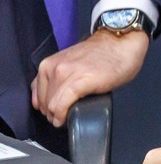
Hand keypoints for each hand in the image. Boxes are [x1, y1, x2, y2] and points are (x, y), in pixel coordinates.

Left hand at [31, 29, 148, 127]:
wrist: (121, 43)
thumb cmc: (103, 54)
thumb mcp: (72, 63)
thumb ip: (60, 75)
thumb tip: (55, 97)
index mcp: (49, 63)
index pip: (37, 94)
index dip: (45, 107)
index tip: (54, 113)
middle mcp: (54, 68)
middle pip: (44, 101)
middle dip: (50, 114)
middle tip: (61, 119)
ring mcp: (66, 74)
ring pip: (51, 105)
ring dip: (56, 117)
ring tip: (64, 120)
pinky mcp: (80, 82)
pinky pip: (62, 104)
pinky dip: (62, 115)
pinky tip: (65, 119)